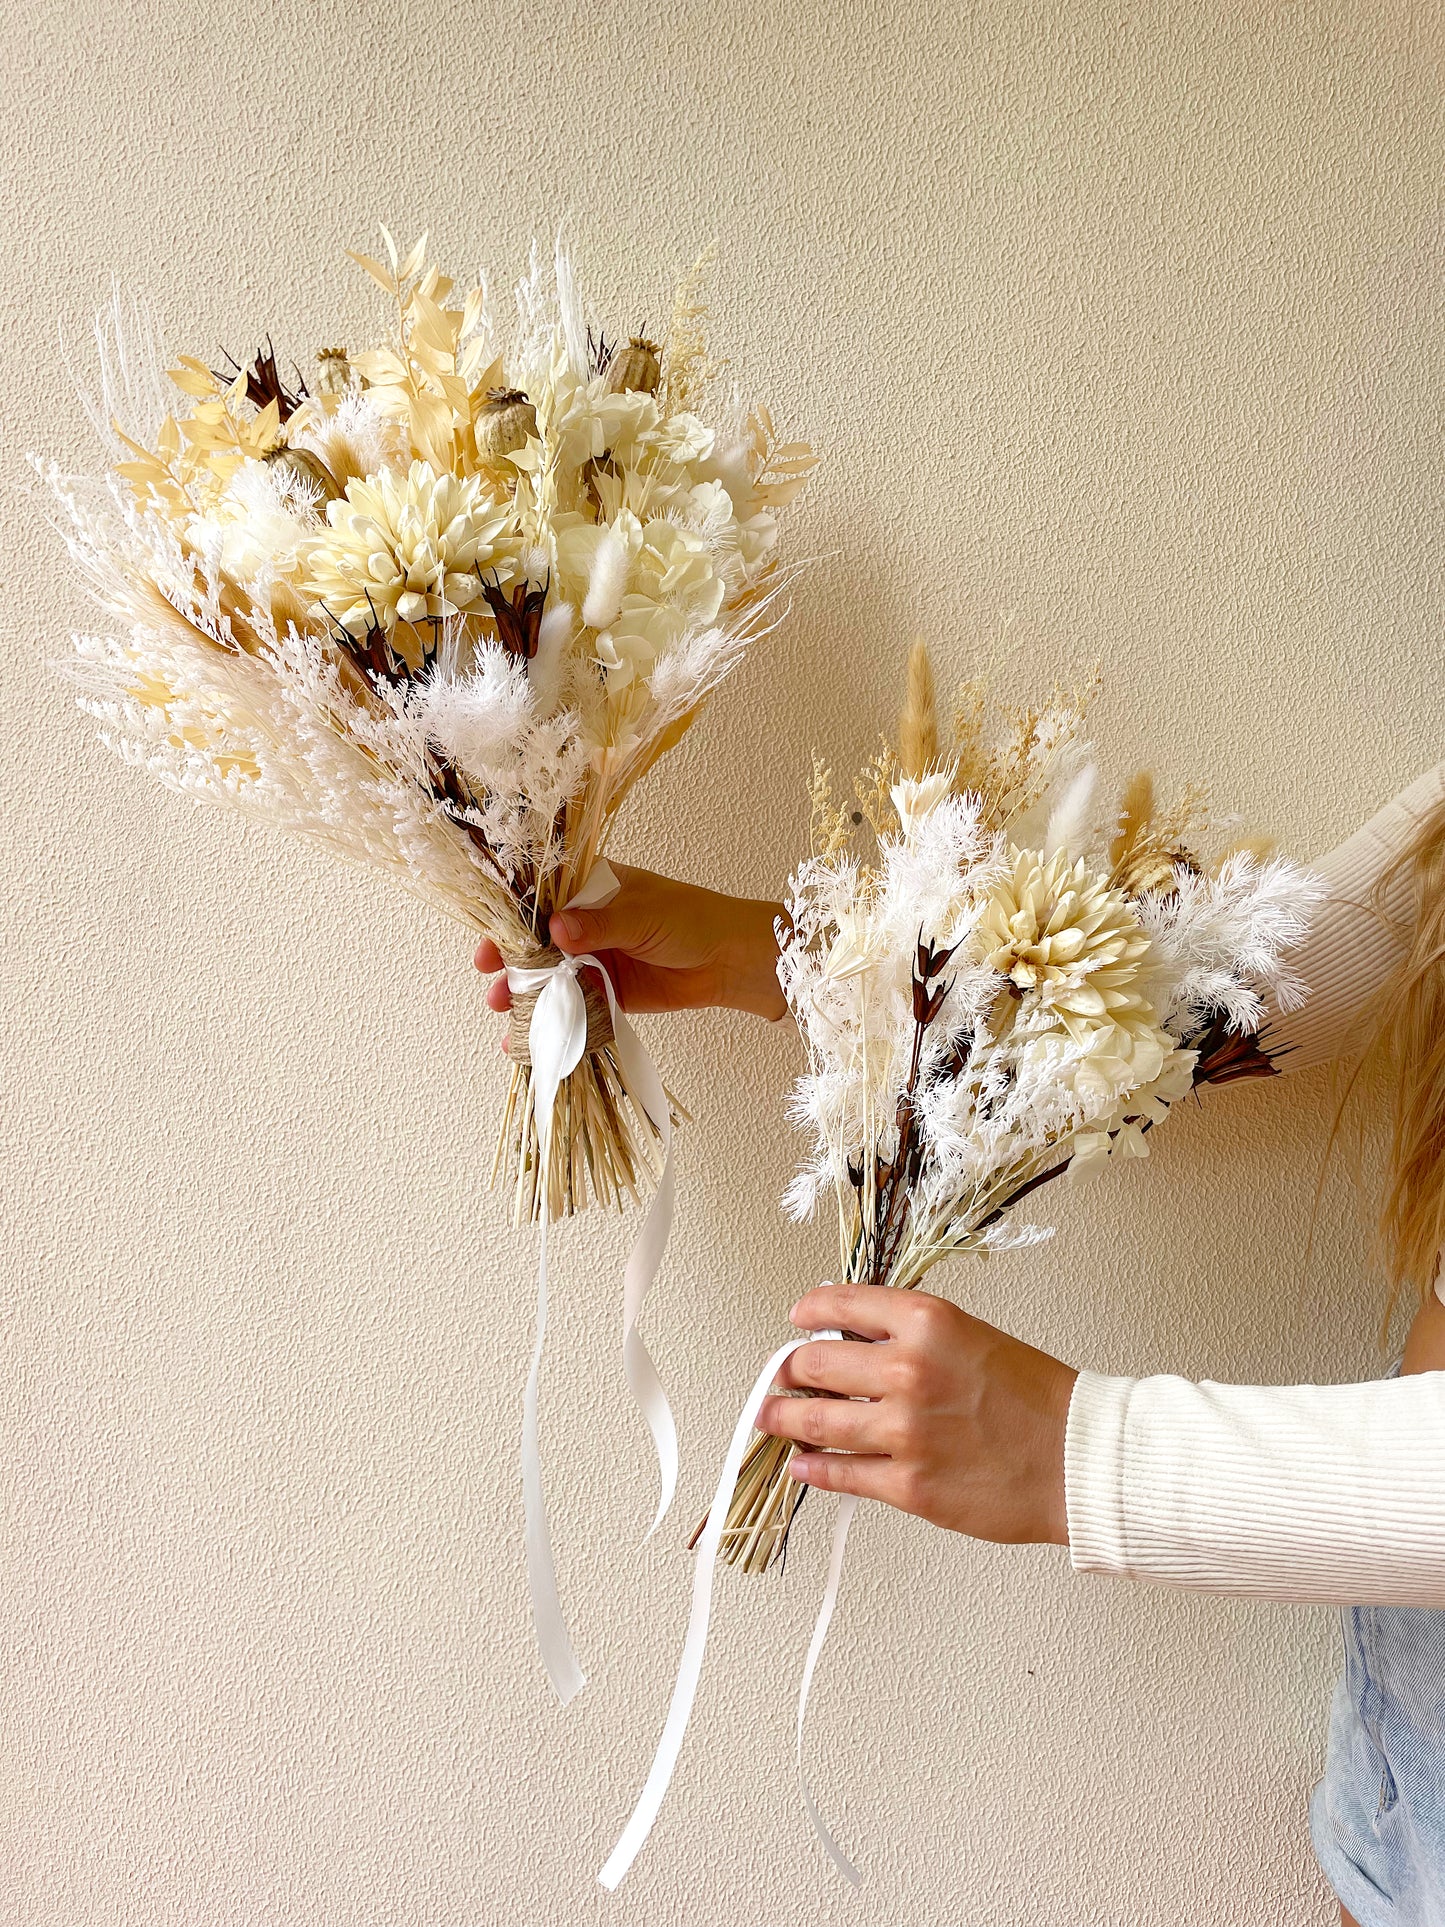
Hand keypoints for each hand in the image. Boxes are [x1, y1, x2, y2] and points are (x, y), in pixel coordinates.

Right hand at [473, 862, 787, 1021]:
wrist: (730, 961)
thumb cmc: (692, 920)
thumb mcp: (644, 914)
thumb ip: (600, 924)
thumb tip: (558, 928)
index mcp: (592, 888)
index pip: (542, 899)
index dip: (512, 918)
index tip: (490, 938)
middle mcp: (586, 922)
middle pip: (537, 939)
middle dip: (511, 958)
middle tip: (489, 976)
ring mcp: (594, 957)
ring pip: (550, 974)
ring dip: (526, 991)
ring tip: (503, 1007)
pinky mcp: (606, 991)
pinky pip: (573, 1004)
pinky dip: (552, 1018)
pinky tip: (529, 1035)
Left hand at [757, 1282, 1077, 1546]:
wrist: (1079, 1458)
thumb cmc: (1036, 1397)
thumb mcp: (970, 1336)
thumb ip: (910, 1335)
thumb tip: (850, 1339)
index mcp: (925, 1322)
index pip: (840, 1305)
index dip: (810, 1311)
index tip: (798, 1319)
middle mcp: (907, 1370)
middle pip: (813, 1364)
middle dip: (789, 1371)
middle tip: (781, 1377)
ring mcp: (903, 1431)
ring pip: (813, 1421)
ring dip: (785, 1419)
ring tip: (772, 1418)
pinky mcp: (907, 1486)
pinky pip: (839, 1473)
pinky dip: (812, 1466)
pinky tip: (802, 1463)